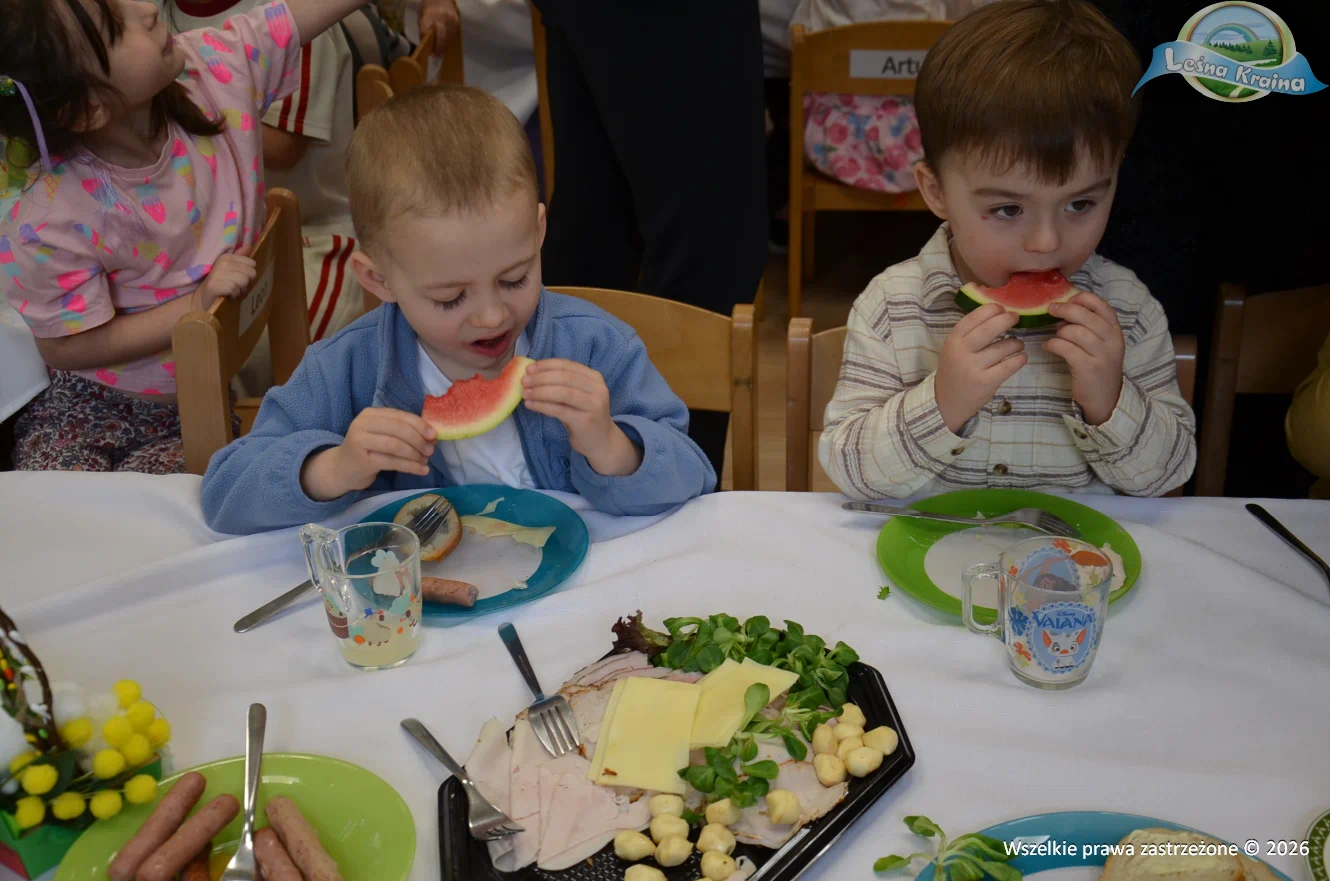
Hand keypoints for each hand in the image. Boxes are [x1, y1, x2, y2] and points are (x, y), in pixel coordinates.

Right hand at [192, 246, 255, 311]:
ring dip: (241, 291)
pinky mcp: (214, 285)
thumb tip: (249, 247)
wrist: (202, 300)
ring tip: (232, 292)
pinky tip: (228, 296)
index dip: (249, 275)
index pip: (252, 264)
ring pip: (244, 281)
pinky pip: (235, 289)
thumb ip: (240, 259)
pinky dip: (234, 295)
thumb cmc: (221, 285)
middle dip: (247, 284)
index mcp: (227, 257)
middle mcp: (223, 262)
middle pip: (251, 273)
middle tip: (236, 288)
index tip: (239, 280)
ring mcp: (217, 273)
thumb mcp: (231, 271)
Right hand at [301, 408, 435, 500]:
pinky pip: (392, 462)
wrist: (342, 469)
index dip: (419, 425)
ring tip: (425, 461)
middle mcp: (363, 423)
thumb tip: (432, 435)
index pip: (400, 416)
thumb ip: (402, 431)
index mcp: (371, 414)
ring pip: (396, 445)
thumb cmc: (367, 450)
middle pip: (399, 429)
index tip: (434, 435)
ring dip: (415, 454)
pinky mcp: (363, 459)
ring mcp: (361, 440)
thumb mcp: (382, 435)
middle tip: (431, 450)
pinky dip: (411, 466)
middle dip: (419, 440)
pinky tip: (422, 470)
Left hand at [418, 0, 459, 54]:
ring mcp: (450, 20)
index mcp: (428, 16)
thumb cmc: (429, 8)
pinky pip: (454, 35)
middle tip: (437, 55)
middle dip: (439, 48)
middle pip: (440, 37)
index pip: (425, 31)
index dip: (426, 42)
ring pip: (448, 38)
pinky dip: (450, 40)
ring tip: (441, 50)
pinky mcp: (457, 22)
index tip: (427, 52)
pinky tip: (446, 42)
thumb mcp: (422, 16)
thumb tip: (426, 45)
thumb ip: (423, 29)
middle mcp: (441, 18)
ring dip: (445, 45)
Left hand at [522, 359, 642, 476]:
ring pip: (562, 392)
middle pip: (564, 377)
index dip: (547, 365)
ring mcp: (593, 405)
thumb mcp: (577, 395)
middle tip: (523, 381)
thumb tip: (533, 373)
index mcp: (595, 378)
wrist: (601, 442)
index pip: (568, 365)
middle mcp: (598, 389)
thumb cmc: (584, 416)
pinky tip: (530, 405)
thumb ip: (562, 384)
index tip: (529, 369)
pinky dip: (542, 406)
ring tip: (525, 393)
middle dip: (541, 378)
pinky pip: (559, 410)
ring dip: (540, 391)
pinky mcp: (585, 421)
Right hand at [935, 304, 1026, 432]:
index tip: (1002, 308)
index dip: (992, 309)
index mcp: (953, 340)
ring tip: (1018, 345)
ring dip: (1016, 343)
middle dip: (1007, 319)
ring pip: (1003, 347)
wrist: (946, 401)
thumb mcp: (953, 348)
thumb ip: (970, 332)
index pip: (974, 317)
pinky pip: (1009, 365)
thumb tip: (998, 313)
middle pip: (990, 329)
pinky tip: (1021, 357)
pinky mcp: (986, 382)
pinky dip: (1019, 359)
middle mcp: (962, 351)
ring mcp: (974, 367)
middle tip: (1016, 318)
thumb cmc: (954, 370)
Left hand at [1043, 292, 1124, 425]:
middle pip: (1086, 316)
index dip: (1083, 299)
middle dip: (1065, 310)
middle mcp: (1112, 341)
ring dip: (1060, 331)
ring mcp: (1102, 355)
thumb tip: (1064, 310)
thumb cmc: (1098, 366)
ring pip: (1075, 332)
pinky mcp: (1088, 369)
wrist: (1106, 398)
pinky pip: (1066, 349)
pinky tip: (1048, 346)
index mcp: (1115, 331)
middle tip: (1052, 310)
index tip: (1069, 300)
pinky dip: (1053, 344)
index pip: (1102, 305)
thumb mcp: (1102, 344)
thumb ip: (1090, 327)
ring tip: (1055, 336)